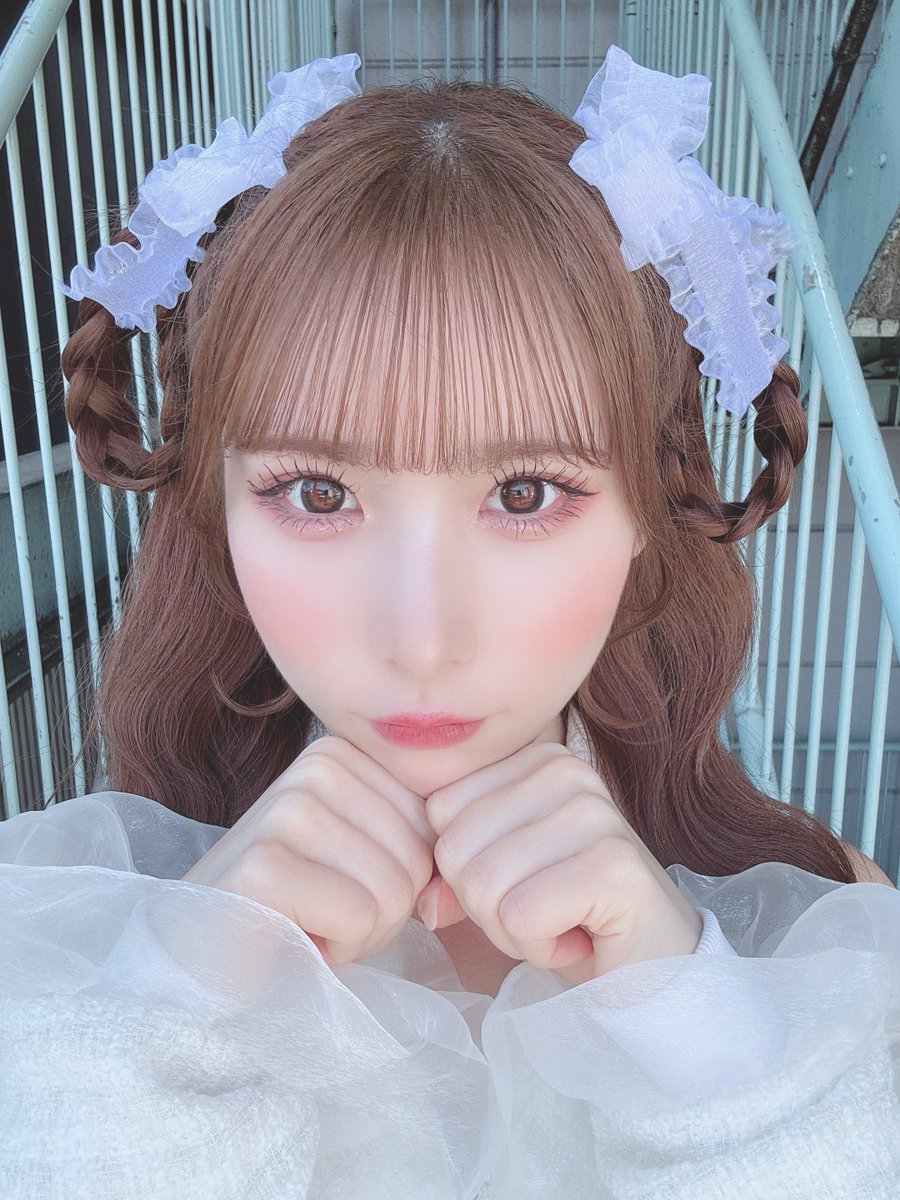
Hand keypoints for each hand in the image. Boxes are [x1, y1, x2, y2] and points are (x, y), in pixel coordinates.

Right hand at [182, 736, 434, 967]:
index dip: (404, 878)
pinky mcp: (264, 866)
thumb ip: (426, 848)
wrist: (205, 957)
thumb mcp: (373, 859)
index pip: (437, 826)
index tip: (345, 881)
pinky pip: (359, 918)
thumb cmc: (302, 909)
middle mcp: (317, 766)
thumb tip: (465, 874)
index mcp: (346, 754)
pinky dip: (337, 949)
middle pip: (419, 860)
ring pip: (394, 892)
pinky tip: (293, 937)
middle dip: (383, 909)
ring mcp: (287, 810)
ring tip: (307, 921)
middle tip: (323, 910)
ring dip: (359, 932)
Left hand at [417, 741, 702, 984]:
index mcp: (535, 759)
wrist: (652, 967)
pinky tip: (580, 938)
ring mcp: (595, 814)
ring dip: (514, 930)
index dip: (465, 870)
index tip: (522, 883)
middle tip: (543, 912)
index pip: (440, 812)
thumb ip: (450, 874)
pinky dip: (540, 947)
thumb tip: (424, 904)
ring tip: (563, 923)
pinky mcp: (614, 866)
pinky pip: (521, 916)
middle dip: (486, 905)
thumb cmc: (568, 916)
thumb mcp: (498, 882)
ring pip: (484, 885)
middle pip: (457, 849)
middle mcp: (567, 772)